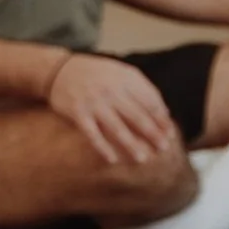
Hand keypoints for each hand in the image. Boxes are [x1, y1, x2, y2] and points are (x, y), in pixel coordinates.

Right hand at [47, 51, 177, 164]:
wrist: (58, 69)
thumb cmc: (97, 75)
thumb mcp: (122, 73)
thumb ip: (143, 90)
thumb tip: (166, 113)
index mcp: (125, 80)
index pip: (149, 102)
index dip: (161, 119)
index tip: (170, 133)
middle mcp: (111, 91)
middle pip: (136, 116)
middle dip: (152, 133)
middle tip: (164, 148)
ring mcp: (94, 103)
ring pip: (116, 127)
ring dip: (130, 144)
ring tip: (142, 158)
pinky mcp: (77, 113)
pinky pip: (92, 134)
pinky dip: (102, 147)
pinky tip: (112, 159)